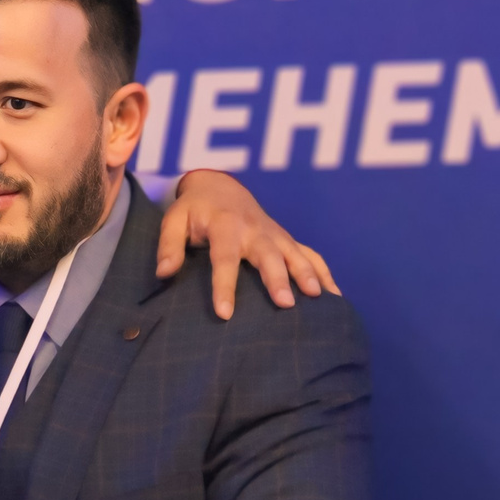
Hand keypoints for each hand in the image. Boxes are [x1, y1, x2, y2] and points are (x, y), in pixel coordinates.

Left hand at [158, 169, 340, 319]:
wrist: (219, 186)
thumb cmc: (194, 209)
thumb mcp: (173, 220)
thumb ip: (168, 246)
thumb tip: (164, 273)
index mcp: (225, 225)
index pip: (224, 258)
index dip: (224, 286)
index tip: (225, 314)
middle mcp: (254, 229)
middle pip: (268, 255)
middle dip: (278, 279)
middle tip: (285, 304)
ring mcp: (275, 234)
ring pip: (295, 253)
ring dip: (307, 274)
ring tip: (318, 298)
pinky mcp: (286, 239)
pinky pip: (309, 254)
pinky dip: (324, 273)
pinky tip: (335, 296)